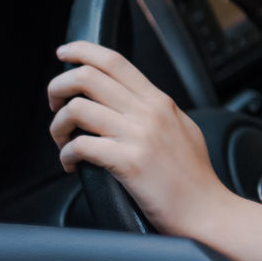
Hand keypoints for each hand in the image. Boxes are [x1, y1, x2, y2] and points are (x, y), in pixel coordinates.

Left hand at [47, 41, 232, 237]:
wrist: (206, 209)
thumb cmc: (194, 176)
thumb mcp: (182, 128)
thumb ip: (157, 111)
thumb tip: (130, 100)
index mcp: (160, 101)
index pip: (115, 61)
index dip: (83, 51)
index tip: (65, 52)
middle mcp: (149, 112)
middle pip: (89, 77)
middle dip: (59, 86)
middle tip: (55, 103)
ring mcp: (139, 136)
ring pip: (78, 109)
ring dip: (58, 125)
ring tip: (63, 141)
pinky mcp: (129, 162)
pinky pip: (80, 146)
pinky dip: (66, 155)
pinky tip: (72, 164)